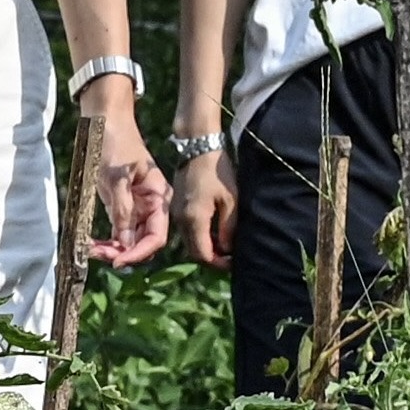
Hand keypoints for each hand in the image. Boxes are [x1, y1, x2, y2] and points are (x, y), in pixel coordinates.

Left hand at [86, 107, 173, 266]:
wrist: (106, 121)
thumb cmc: (115, 143)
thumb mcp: (116, 177)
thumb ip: (122, 210)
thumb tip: (125, 243)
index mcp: (159, 197)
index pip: (156, 236)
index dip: (139, 252)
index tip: (117, 261)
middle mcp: (152, 206)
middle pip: (143, 241)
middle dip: (123, 253)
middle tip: (96, 254)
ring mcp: (137, 207)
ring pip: (129, 240)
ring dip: (112, 249)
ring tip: (91, 249)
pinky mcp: (122, 206)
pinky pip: (118, 231)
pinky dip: (107, 240)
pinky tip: (93, 243)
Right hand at [182, 151, 237, 269]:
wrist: (197, 146)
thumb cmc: (217, 170)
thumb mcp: (230, 200)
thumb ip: (228, 228)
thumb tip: (227, 249)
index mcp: (194, 219)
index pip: (203, 254)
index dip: (218, 263)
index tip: (233, 262)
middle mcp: (181, 220)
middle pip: (194, 251)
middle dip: (212, 258)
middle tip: (230, 256)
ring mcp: (176, 213)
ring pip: (190, 241)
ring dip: (206, 246)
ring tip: (225, 243)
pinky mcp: (176, 205)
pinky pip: (187, 229)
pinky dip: (200, 235)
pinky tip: (214, 228)